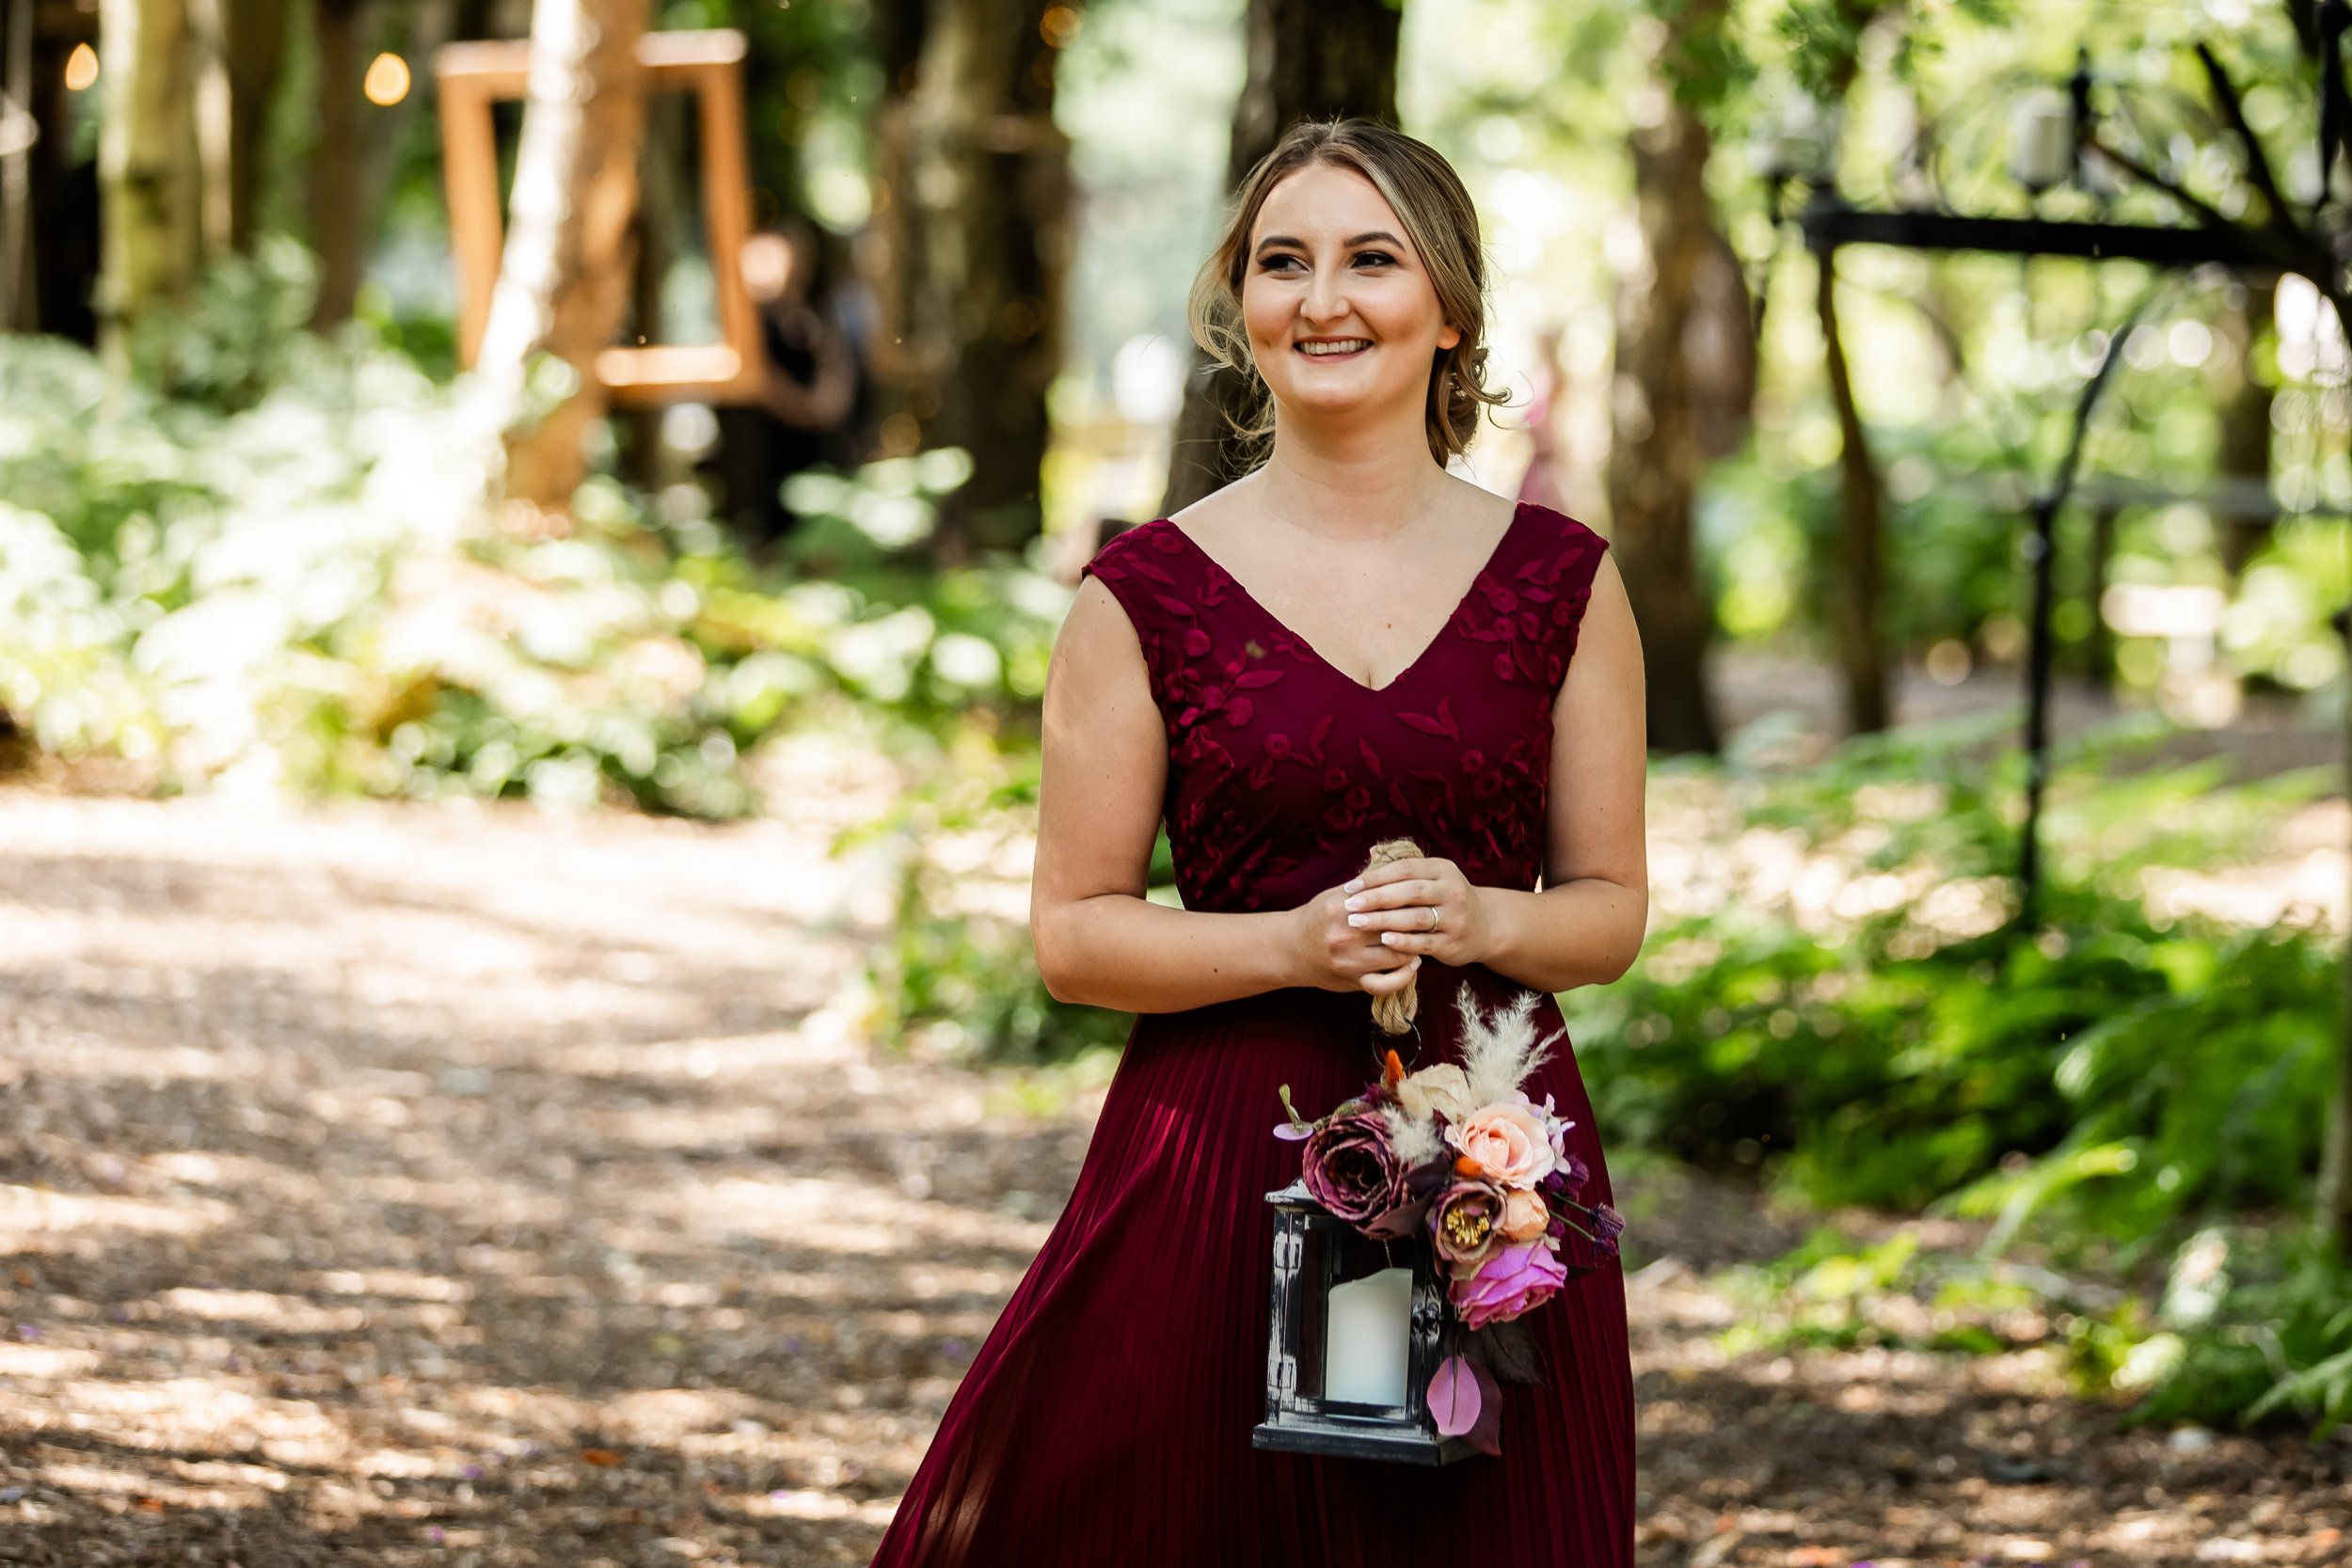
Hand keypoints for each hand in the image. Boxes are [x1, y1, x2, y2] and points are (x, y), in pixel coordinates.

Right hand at [1290, 884, 1421, 998]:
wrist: (1290, 948)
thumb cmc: (1318, 917)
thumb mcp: (1335, 895)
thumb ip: (1366, 885)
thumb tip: (1399, 871)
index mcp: (1343, 908)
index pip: (1387, 902)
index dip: (1410, 900)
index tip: (1424, 898)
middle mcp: (1346, 935)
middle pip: (1395, 928)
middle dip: (1417, 924)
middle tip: (1432, 918)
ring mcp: (1349, 961)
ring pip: (1396, 956)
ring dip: (1415, 948)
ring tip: (1424, 939)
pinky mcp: (1352, 981)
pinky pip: (1385, 985)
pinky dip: (1403, 977)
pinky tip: (1413, 965)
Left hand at [1338, 855, 1485, 968]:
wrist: (1485, 926)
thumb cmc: (1444, 899)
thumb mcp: (1432, 878)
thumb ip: (1404, 870)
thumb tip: (1370, 852)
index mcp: (1443, 869)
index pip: (1405, 869)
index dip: (1376, 877)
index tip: (1351, 887)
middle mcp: (1452, 890)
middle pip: (1410, 891)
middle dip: (1376, 898)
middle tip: (1350, 905)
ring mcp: (1455, 917)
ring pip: (1416, 917)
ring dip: (1384, 919)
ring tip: (1358, 922)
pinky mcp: (1453, 941)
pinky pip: (1425, 941)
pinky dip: (1403, 940)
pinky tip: (1383, 940)